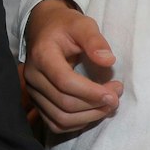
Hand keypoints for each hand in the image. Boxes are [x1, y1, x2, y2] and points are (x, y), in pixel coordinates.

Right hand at [23, 0, 122, 132]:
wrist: (44, 29)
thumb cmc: (65, 27)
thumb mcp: (82, 25)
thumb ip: (95, 40)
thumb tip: (108, 61)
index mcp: (42, 55)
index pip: (65, 82)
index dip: (91, 92)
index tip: (114, 92)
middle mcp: (33, 77)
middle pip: (65, 104)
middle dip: (95, 105)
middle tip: (116, 96)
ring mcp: (33, 92)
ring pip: (61, 118)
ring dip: (89, 117)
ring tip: (108, 105)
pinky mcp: (37, 102)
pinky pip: (56, 124)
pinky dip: (78, 123)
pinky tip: (93, 112)